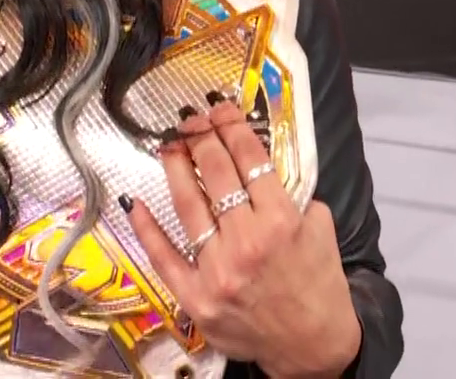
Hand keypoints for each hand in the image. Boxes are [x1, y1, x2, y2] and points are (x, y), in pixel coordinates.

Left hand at [126, 100, 361, 378]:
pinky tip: (135, 204)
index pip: (249, 158)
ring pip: (188, 206)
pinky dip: (147, 229)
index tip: (219, 110)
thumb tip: (258, 166)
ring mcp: (218, 270)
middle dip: (201, 138)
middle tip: (190, 120)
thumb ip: (292, 195)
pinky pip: (165, 257)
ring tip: (168, 144)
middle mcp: (248, 241)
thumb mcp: (320, 229)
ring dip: (175, 168)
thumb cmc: (319, 284)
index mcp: (282, 220)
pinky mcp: (197, 297)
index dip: (231, 126)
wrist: (313, 345)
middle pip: (216, 174)